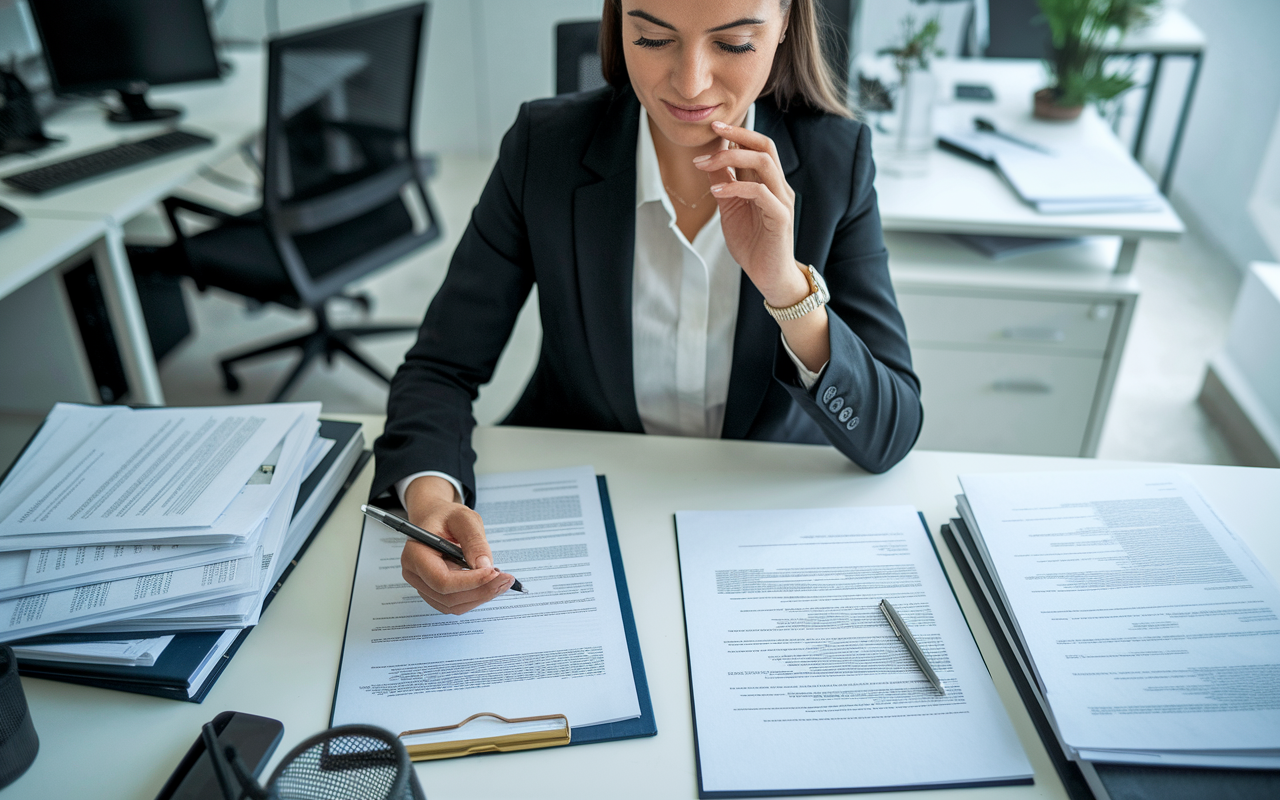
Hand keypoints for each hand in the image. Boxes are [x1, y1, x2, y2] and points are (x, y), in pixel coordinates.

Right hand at [400, 476, 512, 614]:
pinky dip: (475, 597)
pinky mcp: (434, 591)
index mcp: (415, 554)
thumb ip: (474, 540)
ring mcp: (422, 585)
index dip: (470, 581)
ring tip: (502, 581)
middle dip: (481, 590)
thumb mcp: (463, 518)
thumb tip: (484, 566)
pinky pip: (455, 604)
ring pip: (453, 605)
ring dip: (480, 596)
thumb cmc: (446, 516)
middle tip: (506, 579)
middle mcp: (414, 574)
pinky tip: (490, 584)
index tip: (494, 572)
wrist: (436, 519)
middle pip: (448, 596)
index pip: (441, 580)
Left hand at [694, 120, 808, 307]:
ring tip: (705, 165)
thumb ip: (723, 184)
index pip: (758, 146)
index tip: (713, 126)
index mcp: (768, 182)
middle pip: (765, 146)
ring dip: (732, 159)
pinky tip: (716, 193)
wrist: (769, 275)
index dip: (737, 133)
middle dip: (739, 134)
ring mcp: (782, 200)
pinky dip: (736, 188)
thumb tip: (708, 160)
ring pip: (764, 164)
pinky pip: (761, 193)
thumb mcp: (730, 208)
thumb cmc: (752, 242)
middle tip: (714, 131)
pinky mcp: (781, 217)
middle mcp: (779, 186)